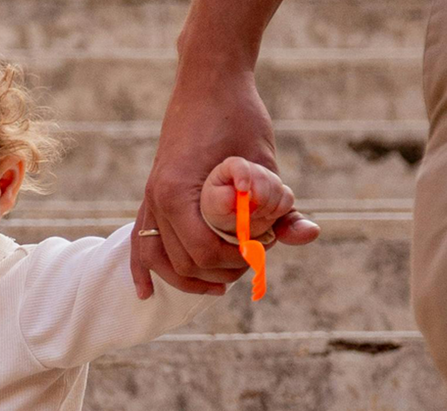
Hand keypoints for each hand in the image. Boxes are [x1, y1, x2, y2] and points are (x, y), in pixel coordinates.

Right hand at [130, 69, 320, 299]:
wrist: (209, 81)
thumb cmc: (239, 116)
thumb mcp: (265, 164)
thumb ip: (282, 207)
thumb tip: (309, 235)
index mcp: (178, 192)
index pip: (205, 251)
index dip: (238, 259)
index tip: (264, 245)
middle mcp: (157, 199)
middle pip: (185, 262)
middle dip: (221, 270)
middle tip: (253, 257)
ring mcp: (150, 199)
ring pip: (160, 261)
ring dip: (189, 280)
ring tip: (220, 286)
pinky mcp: (152, 198)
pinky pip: (138, 242)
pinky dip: (141, 270)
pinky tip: (144, 293)